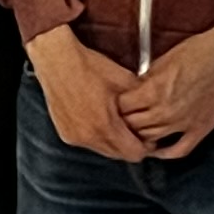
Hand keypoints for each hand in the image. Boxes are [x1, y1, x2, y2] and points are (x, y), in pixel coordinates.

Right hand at [25, 28, 150, 164]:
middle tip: (135, 128)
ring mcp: (74, 137)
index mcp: (105, 126)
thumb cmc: (89, 66)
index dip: (146, 145)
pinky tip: (98, 117)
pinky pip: (87, 142)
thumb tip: (155, 111)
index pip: (134, 153)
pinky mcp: (64, 132)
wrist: (57, 59)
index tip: (149, 135)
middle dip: (129, 143)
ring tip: (116, 120)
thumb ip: (143, 102)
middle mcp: (88, 137)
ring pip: (103, 150)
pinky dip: (96, 135)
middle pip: (119, 155)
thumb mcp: (126, 81)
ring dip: (112, 140)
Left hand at [113, 12, 213, 159]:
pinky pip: (179, 150)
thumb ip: (145, 80)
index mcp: (154, 91)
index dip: (117, 104)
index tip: (117, 102)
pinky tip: (156, 150)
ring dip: (141, 135)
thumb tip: (133, 91)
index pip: (123, 108)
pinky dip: (164, 154)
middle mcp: (166, 111)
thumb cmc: (199, 51)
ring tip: (137, 130)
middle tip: (124, 117)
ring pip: (151, 139)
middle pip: (133, 126)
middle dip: (125, 120)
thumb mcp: (163, 60)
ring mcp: (184, 123)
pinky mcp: (201, 128)